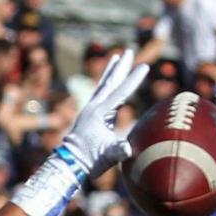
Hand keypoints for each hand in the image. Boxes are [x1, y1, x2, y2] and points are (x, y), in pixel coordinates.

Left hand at [61, 49, 147, 181]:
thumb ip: (118, 151)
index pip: (121, 92)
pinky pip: (99, 93)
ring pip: (103, 85)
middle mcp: (94, 106)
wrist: (70, 164)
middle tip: (129, 51)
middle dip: (122, 67)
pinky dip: (105, 84)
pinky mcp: (89, 114)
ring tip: (116, 57)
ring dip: (111, 71)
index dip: (134, 79)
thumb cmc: (91, 161)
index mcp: (101, 113)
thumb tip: (127, 148)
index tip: (145, 66)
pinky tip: (108, 82)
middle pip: (111, 81)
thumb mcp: (108, 156)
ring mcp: (90, 109)